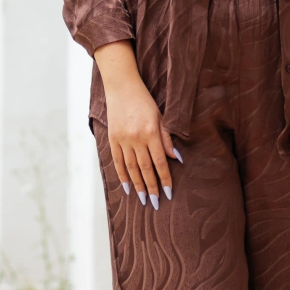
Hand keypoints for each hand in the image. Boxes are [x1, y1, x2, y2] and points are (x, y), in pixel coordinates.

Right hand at [93, 41, 179, 208]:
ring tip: (142, 199)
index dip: (164, 179)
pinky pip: (117, 161)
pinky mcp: (112, 139)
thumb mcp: (160, 116)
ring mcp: (123, 139)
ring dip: (137, 185)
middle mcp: (136, 138)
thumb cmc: (144, 100)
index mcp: (151, 132)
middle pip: (145, 168)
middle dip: (151, 187)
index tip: (169, 193)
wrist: (121, 86)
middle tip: (156, 203)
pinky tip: (127, 187)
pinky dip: (122, 176)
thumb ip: (167, 138)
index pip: (160, 162)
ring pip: (131, 168)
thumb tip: (176, 158)